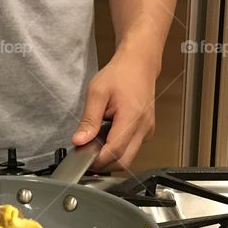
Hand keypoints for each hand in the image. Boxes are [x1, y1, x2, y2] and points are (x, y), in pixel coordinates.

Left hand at [72, 47, 158, 171]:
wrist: (139, 64)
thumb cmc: (120, 74)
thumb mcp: (97, 92)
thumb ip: (88, 119)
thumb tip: (79, 141)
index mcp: (132, 117)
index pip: (115, 151)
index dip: (97, 159)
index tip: (82, 157)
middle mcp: (144, 127)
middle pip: (124, 161)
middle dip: (104, 163)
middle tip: (86, 154)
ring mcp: (148, 130)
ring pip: (129, 157)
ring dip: (111, 157)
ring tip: (96, 143)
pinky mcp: (147, 131)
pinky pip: (132, 149)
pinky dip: (118, 149)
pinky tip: (107, 137)